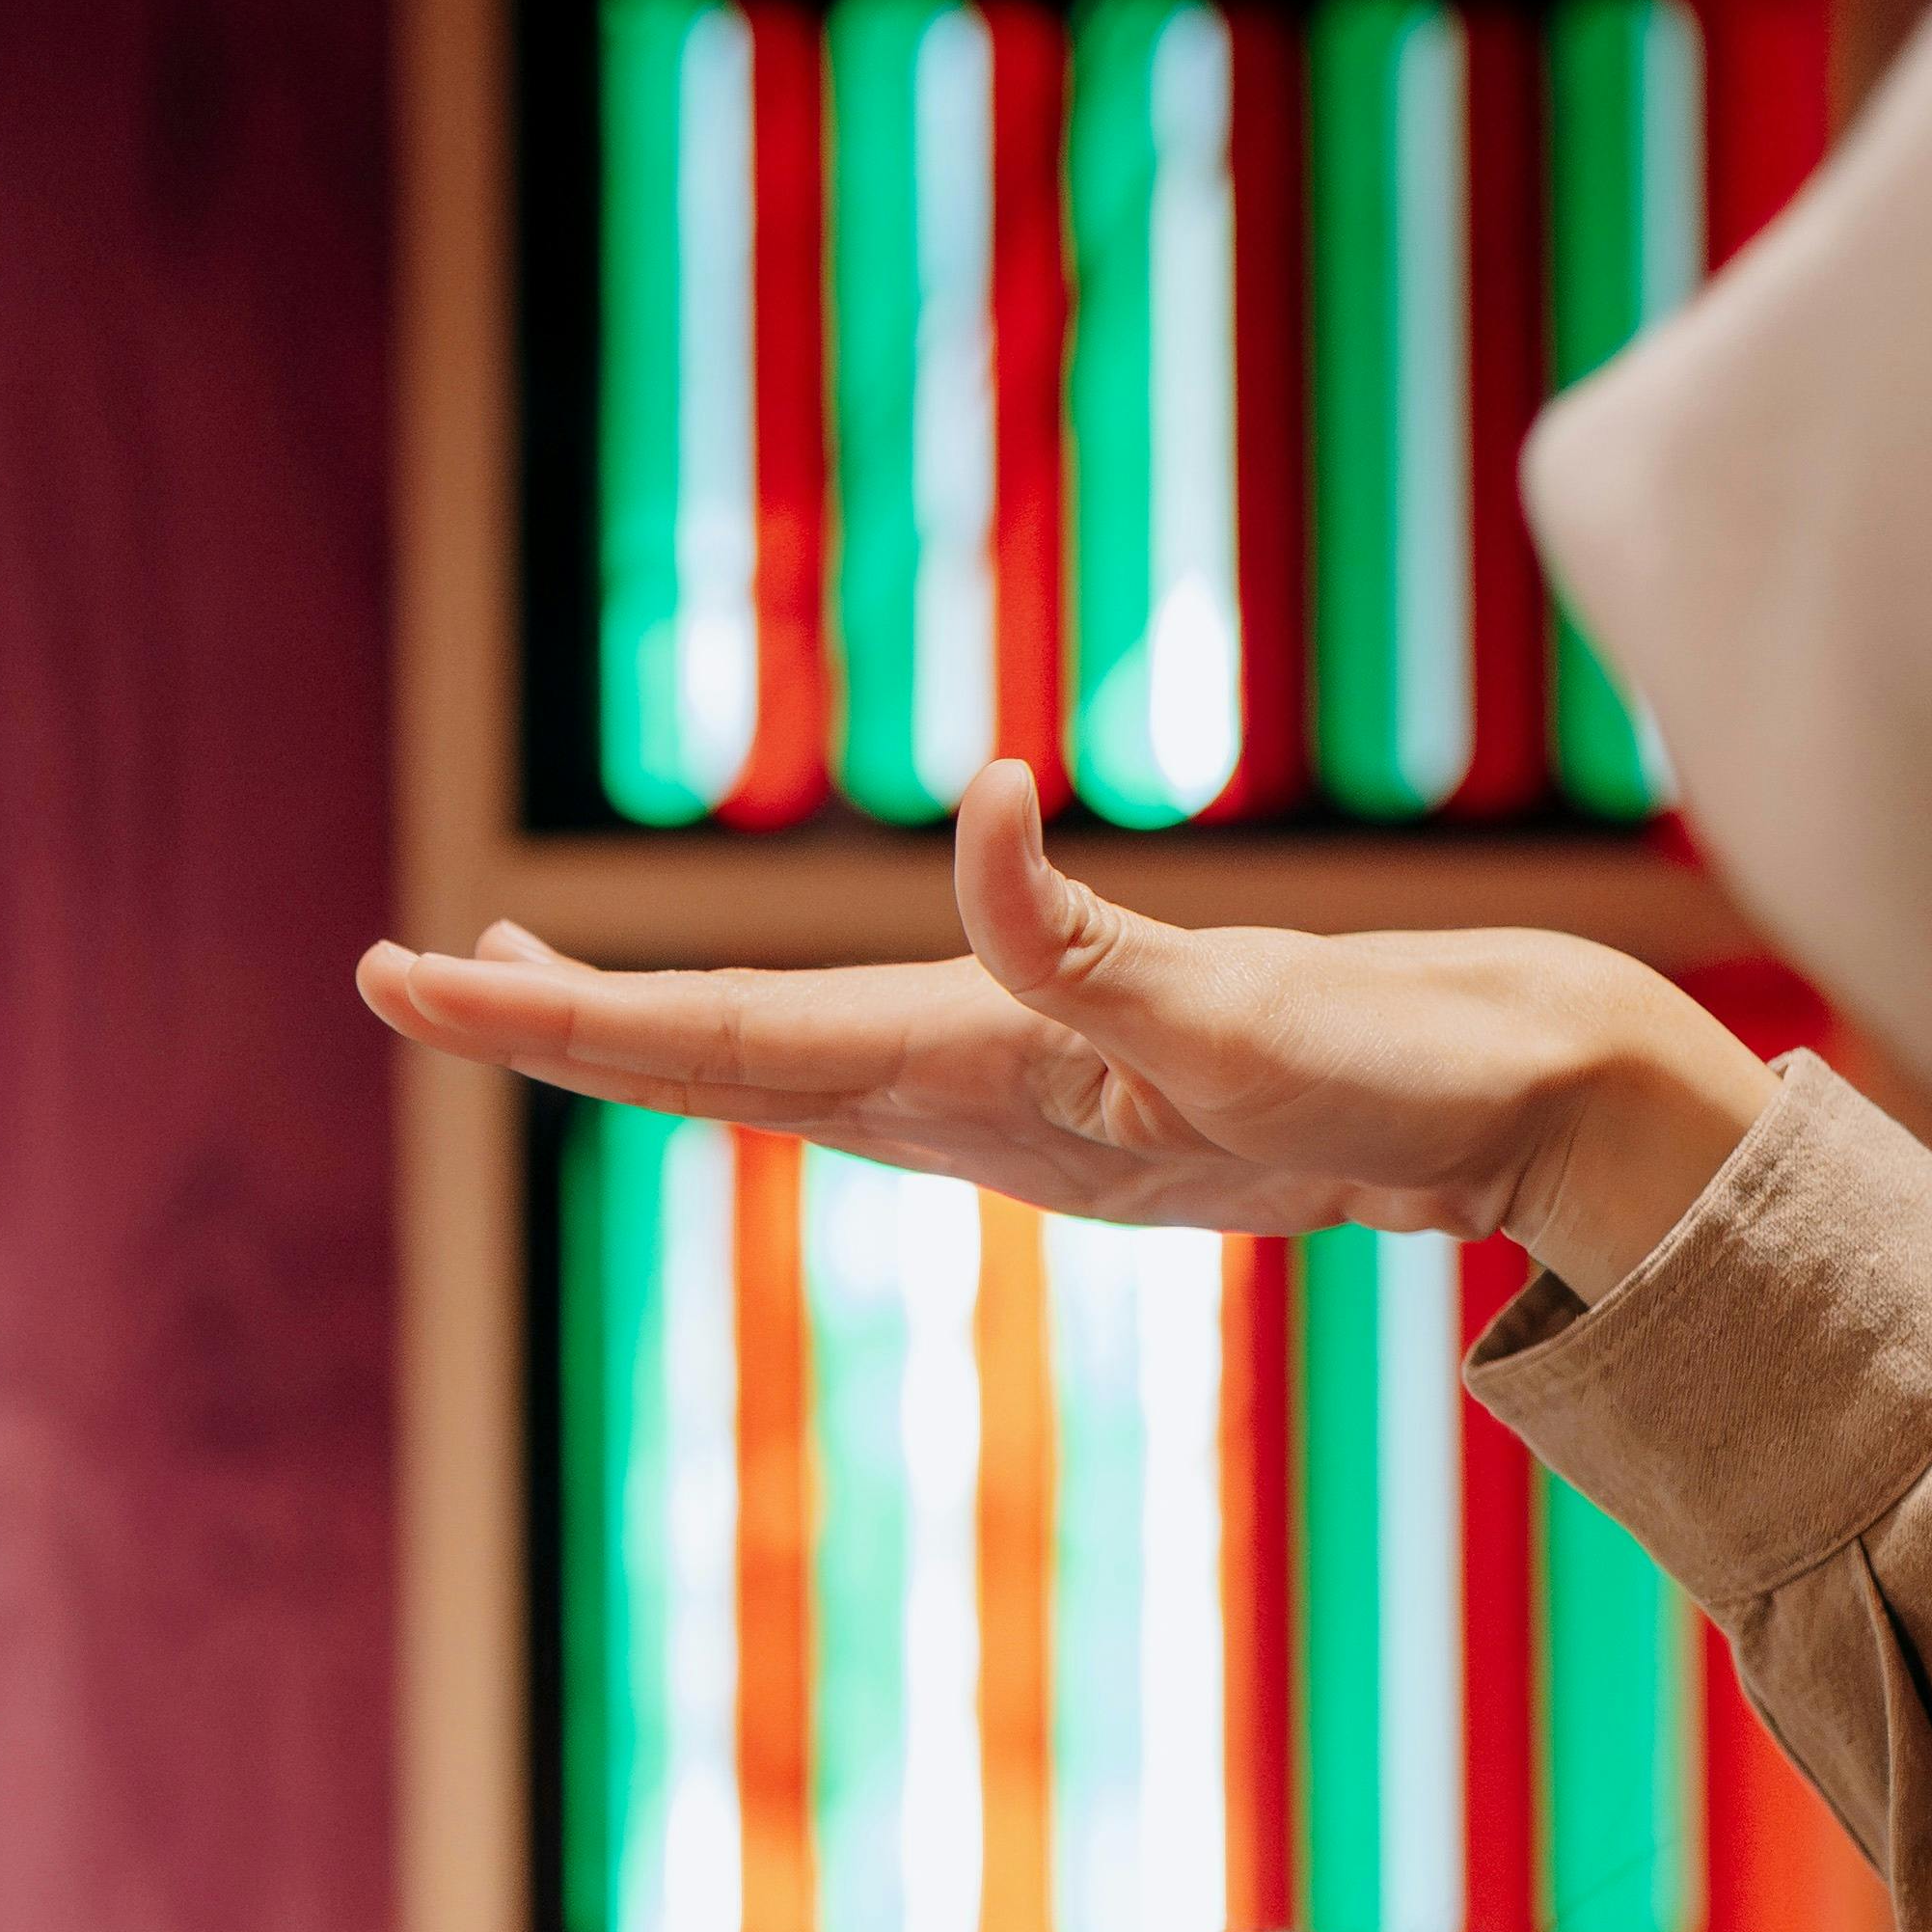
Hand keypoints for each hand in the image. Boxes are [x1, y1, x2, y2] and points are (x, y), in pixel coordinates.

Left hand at [358, 763, 1775, 1304]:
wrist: (1537, 1119)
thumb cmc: (1399, 1076)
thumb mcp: (1233, 1009)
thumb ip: (1092, 940)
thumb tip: (989, 812)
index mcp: (969, 1085)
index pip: (704, 1049)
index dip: (542, 1023)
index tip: (399, 984)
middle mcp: (961, 1105)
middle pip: (702, 1060)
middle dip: (542, 1025)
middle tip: (393, 977)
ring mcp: (1013, 1103)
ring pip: (770, 1062)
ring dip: (637, 1024)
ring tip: (515, 979)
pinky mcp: (1077, 1079)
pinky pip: (877, 1045)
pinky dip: (777, 1016)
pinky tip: (746, 1011)